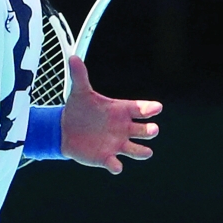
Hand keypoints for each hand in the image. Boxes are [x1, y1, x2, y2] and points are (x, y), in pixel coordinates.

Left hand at [60, 55, 161, 174]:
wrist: (65, 129)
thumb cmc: (79, 109)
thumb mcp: (80, 92)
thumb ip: (79, 76)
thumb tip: (73, 57)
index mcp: (120, 111)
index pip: (140, 108)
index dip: (149, 108)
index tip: (157, 107)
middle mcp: (123, 128)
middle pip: (144, 130)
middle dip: (150, 130)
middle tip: (152, 129)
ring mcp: (116, 144)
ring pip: (137, 150)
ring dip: (142, 151)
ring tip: (146, 151)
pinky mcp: (106, 158)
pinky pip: (115, 163)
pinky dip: (116, 165)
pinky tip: (115, 165)